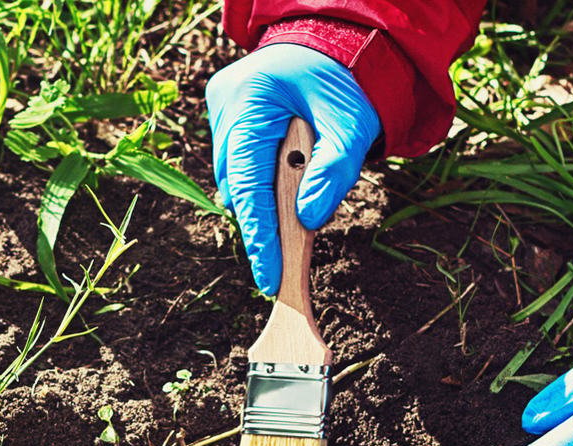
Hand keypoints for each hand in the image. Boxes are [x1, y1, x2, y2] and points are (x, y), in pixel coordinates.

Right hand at [206, 43, 380, 294]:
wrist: (334, 41)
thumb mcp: (351, 126)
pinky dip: (263, 183)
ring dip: (265, 199)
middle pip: (237, 187)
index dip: (260, 236)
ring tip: (298, 198)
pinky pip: (239, 165)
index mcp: (251, 100)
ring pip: (236, 180)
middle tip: (290, 254)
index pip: (248, 184)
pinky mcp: (227, 118)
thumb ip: (333, 173)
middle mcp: (226, 106)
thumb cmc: (345, 79)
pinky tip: (287, 180)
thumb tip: (308, 220)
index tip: (270, 278)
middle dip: (265, 220)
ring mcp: (221, 111)